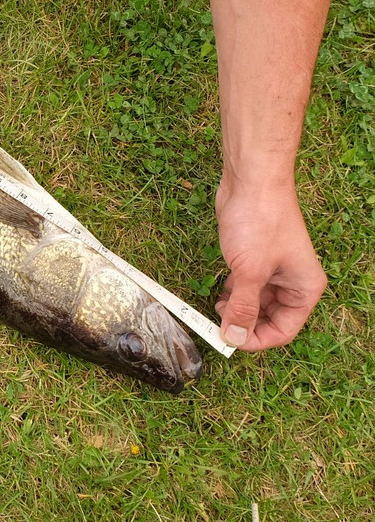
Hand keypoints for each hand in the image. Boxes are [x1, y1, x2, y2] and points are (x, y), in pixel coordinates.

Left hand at [214, 177, 326, 350]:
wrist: (251, 182)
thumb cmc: (259, 222)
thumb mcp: (250, 272)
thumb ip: (243, 307)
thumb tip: (234, 337)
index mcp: (304, 289)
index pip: (283, 331)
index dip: (255, 339)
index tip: (228, 339)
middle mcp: (293, 282)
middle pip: (270, 319)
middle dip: (245, 324)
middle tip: (217, 325)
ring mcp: (274, 270)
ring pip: (257, 304)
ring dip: (237, 310)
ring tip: (216, 307)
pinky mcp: (256, 258)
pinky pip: (247, 287)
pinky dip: (234, 293)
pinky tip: (220, 292)